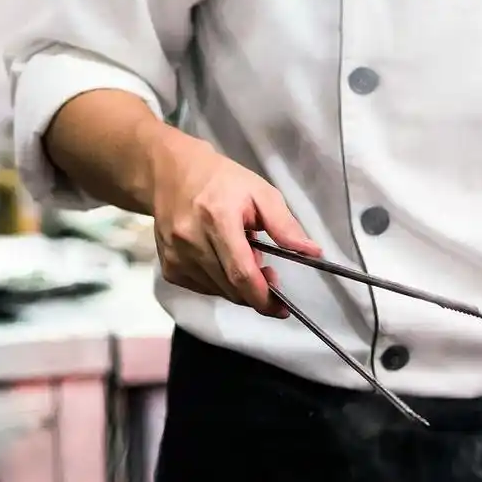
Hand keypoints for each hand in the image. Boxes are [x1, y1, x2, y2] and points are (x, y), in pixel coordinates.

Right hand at [150, 132, 321, 317]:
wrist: (171, 173)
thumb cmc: (220, 181)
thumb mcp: (260, 193)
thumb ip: (285, 226)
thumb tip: (311, 252)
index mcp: (217, 218)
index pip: (241, 272)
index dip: (263, 297)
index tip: (281, 308)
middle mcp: (191, 240)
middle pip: (231, 288)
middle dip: (257, 292)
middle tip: (269, 274)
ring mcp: (176, 255)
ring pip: (219, 292)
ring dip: (238, 286)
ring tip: (243, 256)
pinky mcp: (169, 266)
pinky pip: (203, 288)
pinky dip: (220, 283)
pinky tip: (223, 260)